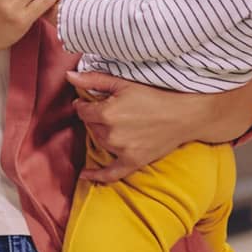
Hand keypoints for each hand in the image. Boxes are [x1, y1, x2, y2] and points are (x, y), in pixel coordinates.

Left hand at [68, 69, 208, 181]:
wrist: (183, 116)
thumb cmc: (154, 96)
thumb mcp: (123, 83)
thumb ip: (94, 80)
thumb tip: (68, 76)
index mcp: (106, 113)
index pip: (82, 111)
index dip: (84, 105)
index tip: (90, 101)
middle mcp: (111, 133)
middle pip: (90, 126)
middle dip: (95, 118)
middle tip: (112, 110)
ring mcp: (121, 150)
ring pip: (99, 141)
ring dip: (102, 133)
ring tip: (119, 123)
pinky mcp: (132, 161)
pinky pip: (110, 173)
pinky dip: (96, 175)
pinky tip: (84, 175)